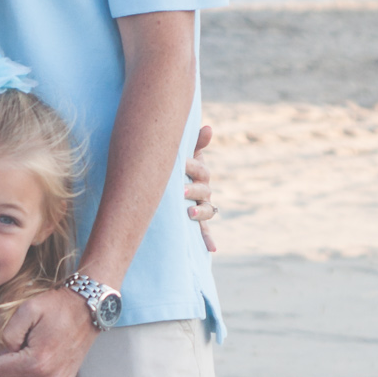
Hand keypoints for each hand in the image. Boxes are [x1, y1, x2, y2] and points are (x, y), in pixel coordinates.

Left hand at [185, 121, 217, 253]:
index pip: (201, 170)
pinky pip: (204, 231)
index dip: (192, 166)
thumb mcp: (182, 152)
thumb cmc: (174, 165)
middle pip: (204, 191)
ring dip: (200, 213)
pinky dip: (208, 239)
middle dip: (193, 190)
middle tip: (179, 191)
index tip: (180, 163)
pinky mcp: (195, 222)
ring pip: (207, 210)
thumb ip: (194, 142)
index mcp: (200, 173)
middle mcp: (204, 191)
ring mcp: (200, 207)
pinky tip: (212, 249)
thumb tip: (208, 127)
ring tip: (189, 214)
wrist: (165, 180)